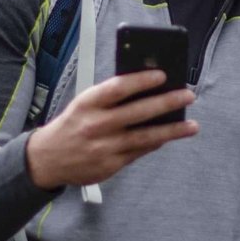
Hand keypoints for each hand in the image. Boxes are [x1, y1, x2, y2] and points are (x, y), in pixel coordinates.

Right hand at [25, 70, 197, 189]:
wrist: (47, 159)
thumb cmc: (74, 124)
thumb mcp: (85, 103)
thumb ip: (111, 96)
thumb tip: (148, 87)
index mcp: (88, 103)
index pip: (118, 87)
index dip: (141, 80)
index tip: (163, 74)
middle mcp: (96, 124)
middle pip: (138, 112)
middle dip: (167, 103)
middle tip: (188, 96)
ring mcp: (104, 147)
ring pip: (145, 137)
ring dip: (172, 131)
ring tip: (192, 126)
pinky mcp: (110, 165)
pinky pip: (139, 152)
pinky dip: (156, 143)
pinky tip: (170, 136)